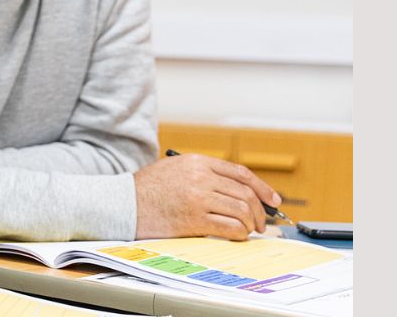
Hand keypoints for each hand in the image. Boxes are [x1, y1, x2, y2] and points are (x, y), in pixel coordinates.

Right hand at [133, 153, 281, 240]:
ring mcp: (198, 198)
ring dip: (250, 224)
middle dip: (260, 211)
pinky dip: (239, 233)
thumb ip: (203, 173)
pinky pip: (229, 227)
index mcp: (198, 162)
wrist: (123, 204)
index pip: (241, 173)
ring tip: (248, 231)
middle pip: (245, 193)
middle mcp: (201, 177)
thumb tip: (234, 189)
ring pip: (241, 210)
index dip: (263, 188)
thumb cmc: (147, 189)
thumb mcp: (175, 168)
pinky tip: (237, 235)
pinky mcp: (194, 220)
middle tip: (261, 223)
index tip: (273, 200)